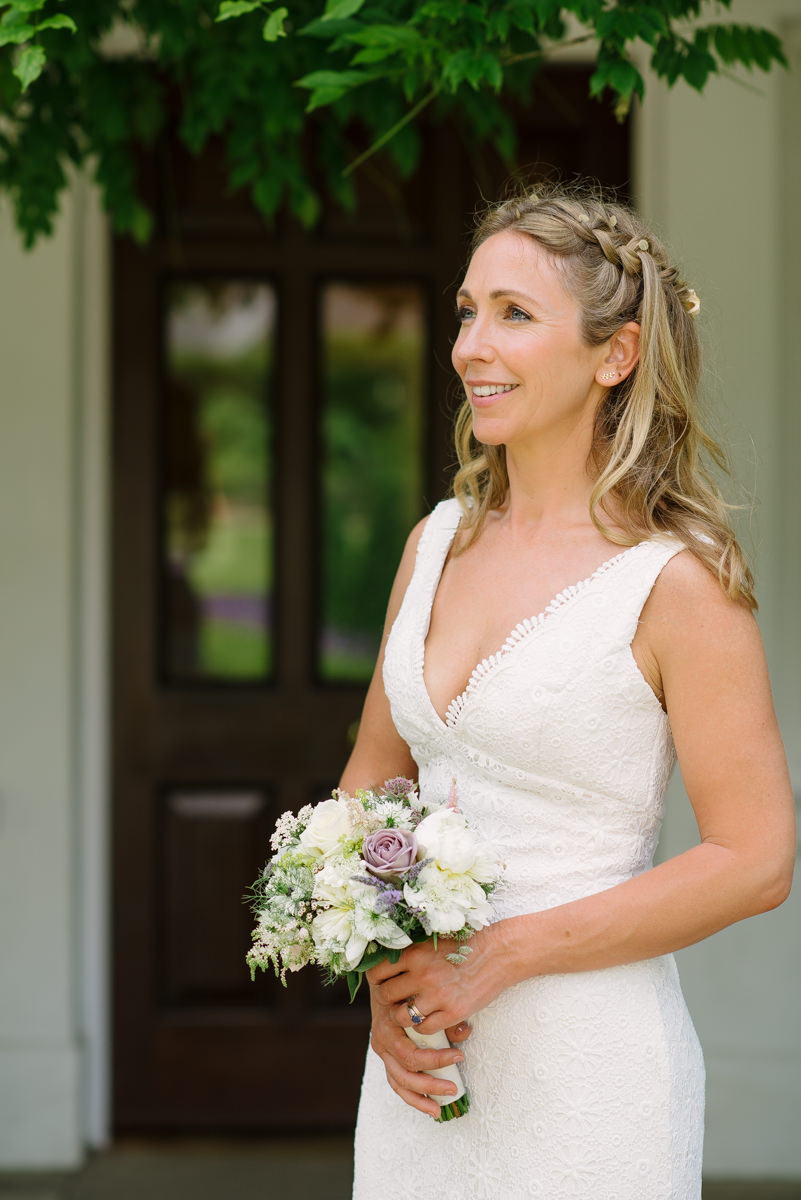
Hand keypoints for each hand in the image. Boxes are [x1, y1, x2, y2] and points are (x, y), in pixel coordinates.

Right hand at [366, 965, 466, 1118]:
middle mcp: (382, 1039)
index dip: (435, 1059)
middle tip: (453, 1087)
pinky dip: (413, 1098)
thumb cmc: (410, 984)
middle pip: (404, 1071)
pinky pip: (397, 1083)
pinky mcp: (386, 1057)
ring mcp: (382, 1050)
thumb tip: (466, 1030)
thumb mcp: (425, 993)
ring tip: (439, 1110)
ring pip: (398, 1082)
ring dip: (419, 1097)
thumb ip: (443, 1013)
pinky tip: (431, 1108)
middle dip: (429, 1083)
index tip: (460, 1055)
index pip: (410, 1053)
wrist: (387, 976)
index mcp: (389, 1024)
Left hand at [369, 928, 506, 1035]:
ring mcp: (437, 995)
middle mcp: (423, 974)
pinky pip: (424, 1028)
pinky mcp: (453, 1012)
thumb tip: (384, 958)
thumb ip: (411, 951)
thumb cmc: (466, 944)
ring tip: (409, 1011)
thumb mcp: (433, 941)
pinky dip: (423, 1027)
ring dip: (402, 1017)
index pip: (377, 971)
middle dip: (388, 999)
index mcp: (415, 953)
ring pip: (401, 1016)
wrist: (499, 953)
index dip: (377, 980)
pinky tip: (429, 1018)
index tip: (383, 982)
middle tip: (396, 999)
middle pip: (386, 995)